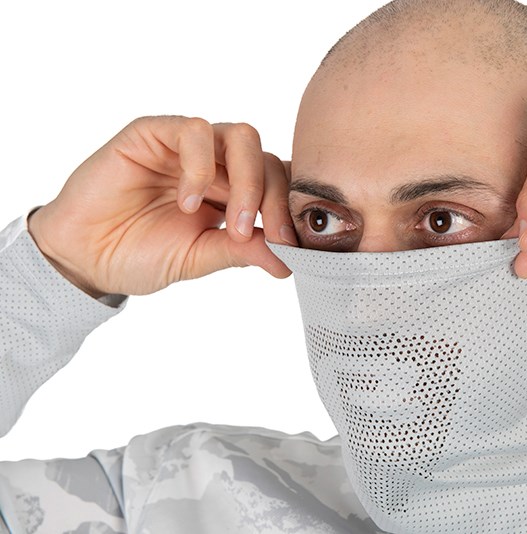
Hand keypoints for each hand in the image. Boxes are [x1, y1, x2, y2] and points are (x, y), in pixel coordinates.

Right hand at [28, 116, 295, 296]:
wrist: (84, 257)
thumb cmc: (140, 254)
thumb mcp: (201, 258)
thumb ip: (243, 252)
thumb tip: (290, 262)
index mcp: (233, 190)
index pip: (280, 182)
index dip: (293, 208)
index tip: (294, 245)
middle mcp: (216, 163)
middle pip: (268, 159)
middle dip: (277, 200)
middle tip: (269, 236)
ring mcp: (187, 147)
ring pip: (241, 137)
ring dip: (247, 182)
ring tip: (232, 224)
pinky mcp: (153, 133)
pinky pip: (194, 131)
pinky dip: (201, 168)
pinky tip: (189, 203)